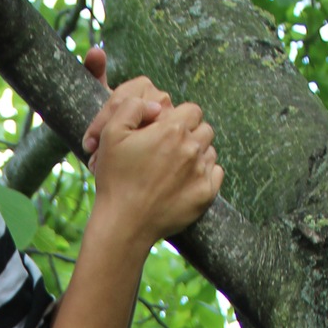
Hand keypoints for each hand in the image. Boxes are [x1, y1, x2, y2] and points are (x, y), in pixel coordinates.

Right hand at [79, 45, 222, 246]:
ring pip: (210, 151)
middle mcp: (192, 148)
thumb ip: (132, 107)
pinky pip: (216, 173)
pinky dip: (205, 174)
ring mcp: (201, 172)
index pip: (191, 110)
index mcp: (172, 129)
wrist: (124, 223)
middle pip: (204, 129)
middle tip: (171, 149)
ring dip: (197, 154)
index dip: (179, 118)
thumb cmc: (115, 179)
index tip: (167, 131)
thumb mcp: (111, 134)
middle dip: (191, 134)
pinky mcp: (206, 194)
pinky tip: (186, 180)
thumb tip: (157, 104)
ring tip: (176, 167)